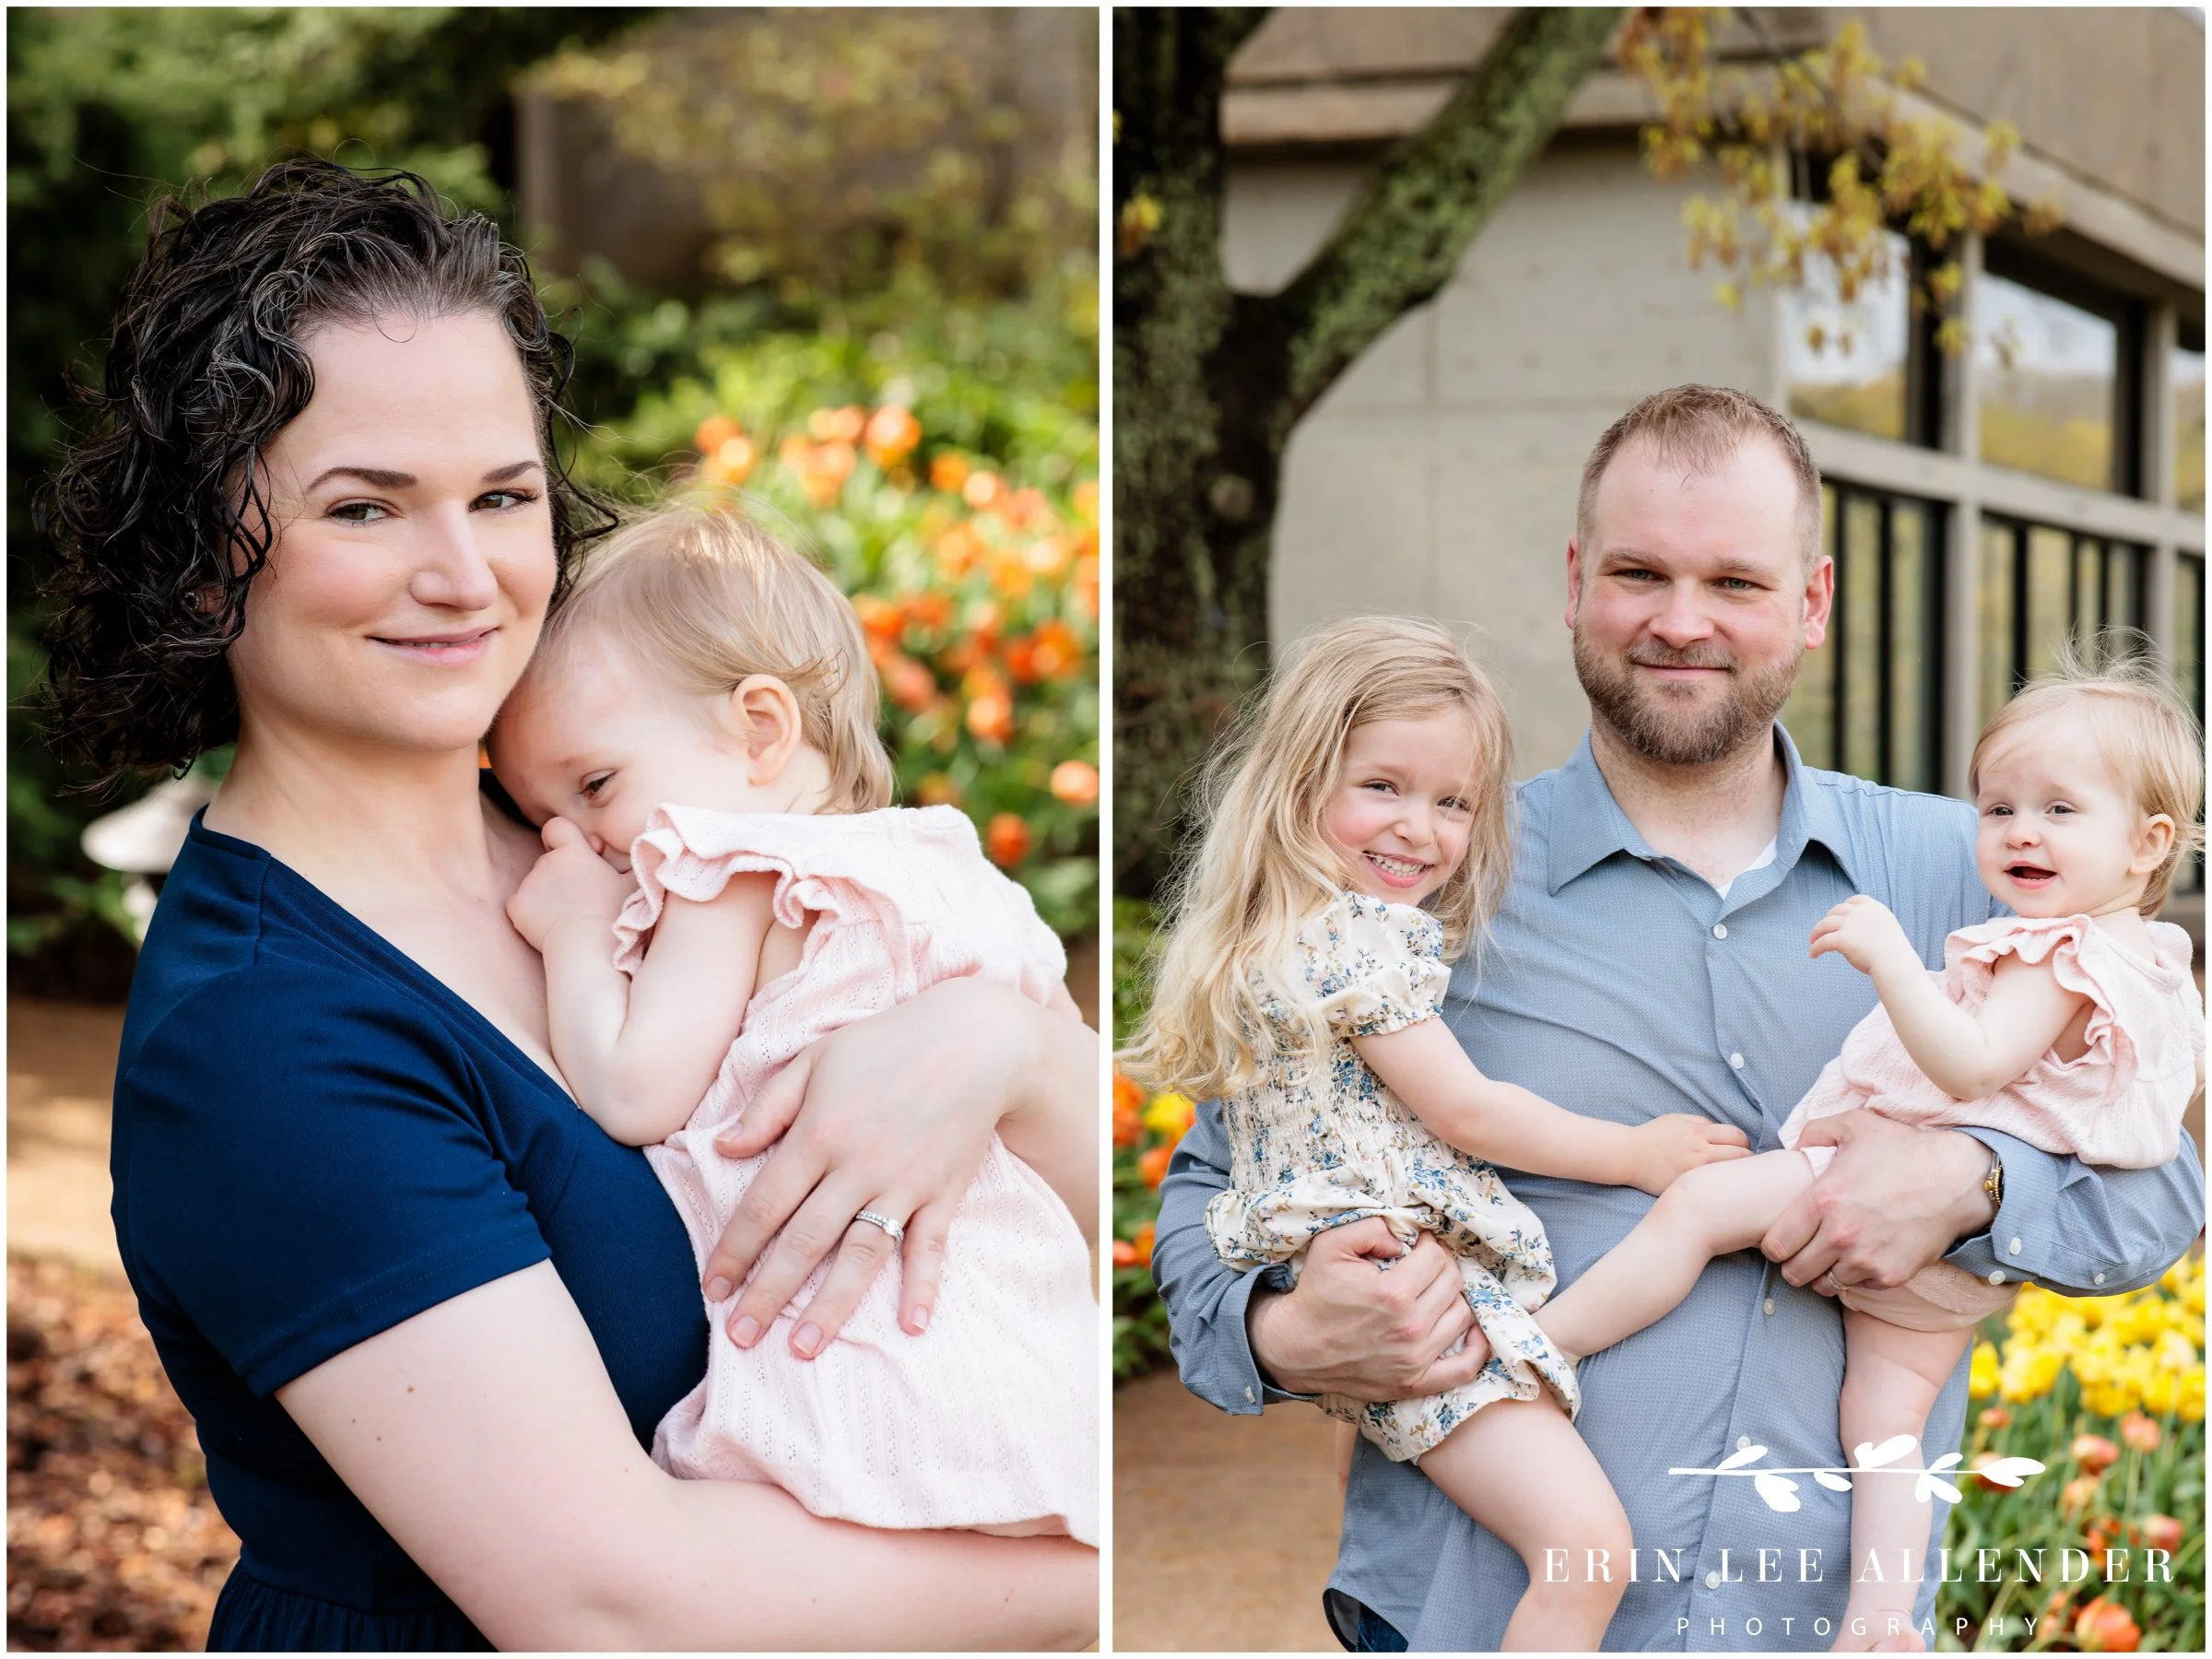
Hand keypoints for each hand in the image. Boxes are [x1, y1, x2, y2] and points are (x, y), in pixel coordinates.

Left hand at [506, 817, 631, 951]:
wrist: (587, 947)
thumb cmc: (616, 916)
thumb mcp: (635, 884)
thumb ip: (636, 862)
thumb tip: (645, 849)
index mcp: (574, 852)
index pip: (557, 827)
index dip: (563, 837)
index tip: (575, 855)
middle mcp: (547, 861)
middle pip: (548, 859)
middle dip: (560, 873)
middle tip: (580, 896)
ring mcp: (528, 884)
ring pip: (536, 883)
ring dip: (548, 894)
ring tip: (568, 916)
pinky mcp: (515, 907)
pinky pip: (520, 904)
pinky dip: (531, 913)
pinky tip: (549, 926)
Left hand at [698, 978, 1046, 1358]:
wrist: (974, 1037)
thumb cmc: (886, 1043)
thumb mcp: (815, 1059)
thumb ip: (767, 1107)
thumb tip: (723, 1148)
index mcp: (818, 1133)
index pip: (765, 1205)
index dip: (735, 1250)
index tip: (713, 1289)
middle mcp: (857, 1165)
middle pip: (805, 1241)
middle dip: (769, 1293)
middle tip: (741, 1338)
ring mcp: (903, 1182)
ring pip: (860, 1255)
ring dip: (831, 1305)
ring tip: (804, 1350)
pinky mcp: (943, 1191)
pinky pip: (931, 1246)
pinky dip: (923, 1286)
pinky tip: (911, 1326)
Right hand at [1246, 1220, 1492, 1400]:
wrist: (1296, 1347)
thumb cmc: (1316, 1294)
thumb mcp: (1330, 1246)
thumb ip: (1370, 1228)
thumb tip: (1403, 1239)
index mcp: (1393, 1294)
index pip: (1436, 1258)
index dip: (1429, 1243)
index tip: (1418, 1243)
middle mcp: (1410, 1328)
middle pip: (1453, 1283)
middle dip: (1441, 1266)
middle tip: (1425, 1263)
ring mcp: (1415, 1359)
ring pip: (1462, 1316)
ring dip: (1452, 1297)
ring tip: (1433, 1291)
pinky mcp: (1415, 1383)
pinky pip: (1464, 1368)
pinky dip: (1476, 1348)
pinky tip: (1472, 1330)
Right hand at [1624, 1113, 1751, 1195]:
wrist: (1629, 1155)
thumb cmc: (1654, 1135)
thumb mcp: (1678, 1119)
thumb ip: (1703, 1124)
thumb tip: (1724, 1134)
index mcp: (1699, 1133)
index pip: (1737, 1136)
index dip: (1743, 1141)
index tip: (1740, 1146)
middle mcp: (1699, 1152)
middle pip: (1741, 1156)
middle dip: (1747, 1159)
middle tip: (1743, 1164)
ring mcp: (1695, 1172)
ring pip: (1730, 1174)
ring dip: (1737, 1175)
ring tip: (1734, 1178)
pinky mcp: (1687, 1187)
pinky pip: (1713, 1188)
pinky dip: (1718, 1187)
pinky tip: (1718, 1189)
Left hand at [1762, 1115, 1995, 1292]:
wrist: (1957, 1179)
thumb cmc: (1903, 1149)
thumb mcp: (1855, 1125)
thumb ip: (1815, 1131)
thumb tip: (1794, 1146)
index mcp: (1822, 1200)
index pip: (1776, 1245)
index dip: (1774, 1245)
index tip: (1782, 1240)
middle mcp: (1840, 1234)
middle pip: (1794, 1273)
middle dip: (1793, 1265)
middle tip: (1802, 1254)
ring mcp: (1866, 1259)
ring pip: (1824, 1285)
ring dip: (1823, 1274)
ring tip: (1830, 1258)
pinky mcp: (1891, 1275)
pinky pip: (1857, 1287)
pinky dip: (1855, 1278)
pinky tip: (1860, 1258)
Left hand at [1809, 894, 1920, 980]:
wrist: (1895, 963)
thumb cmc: (1893, 953)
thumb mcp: (1885, 929)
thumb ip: (1869, 925)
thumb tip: (1849, 931)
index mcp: (1874, 908)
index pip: (1855, 900)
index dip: (1844, 907)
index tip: (1838, 915)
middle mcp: (1861, 912)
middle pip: (1837, 910)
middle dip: (1829, 919)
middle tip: (1823, 930)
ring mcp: (1850, 923)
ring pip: (1825, 924)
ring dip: (1817, 932)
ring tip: (1813, 941)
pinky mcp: (1842, 937)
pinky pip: (1822, 941)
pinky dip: (1815, 948)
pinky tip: (1813, 954)